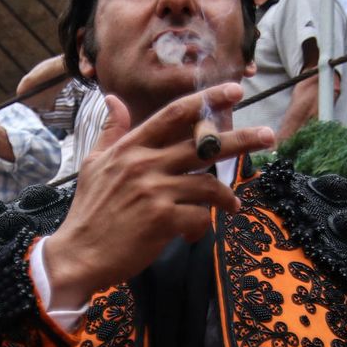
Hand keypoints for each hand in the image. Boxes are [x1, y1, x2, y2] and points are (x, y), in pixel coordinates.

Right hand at [41, 82, 273, 305]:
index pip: (174, 114)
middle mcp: (144, 163)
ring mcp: (154, 190)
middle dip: (242, 138)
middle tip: (269, 135)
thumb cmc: (88, 212)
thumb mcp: (93, 164)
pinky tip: (196, 233)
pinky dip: (203, 226)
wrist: (77, 256)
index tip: (234, 91)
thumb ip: (112, 131)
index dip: (207, 100)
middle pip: (204, 144)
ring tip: (231, 205)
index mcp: (130, 147)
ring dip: (225, 196)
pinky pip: (200, 217)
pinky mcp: (162, 219)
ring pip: (209, 184)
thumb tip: (114, 99)